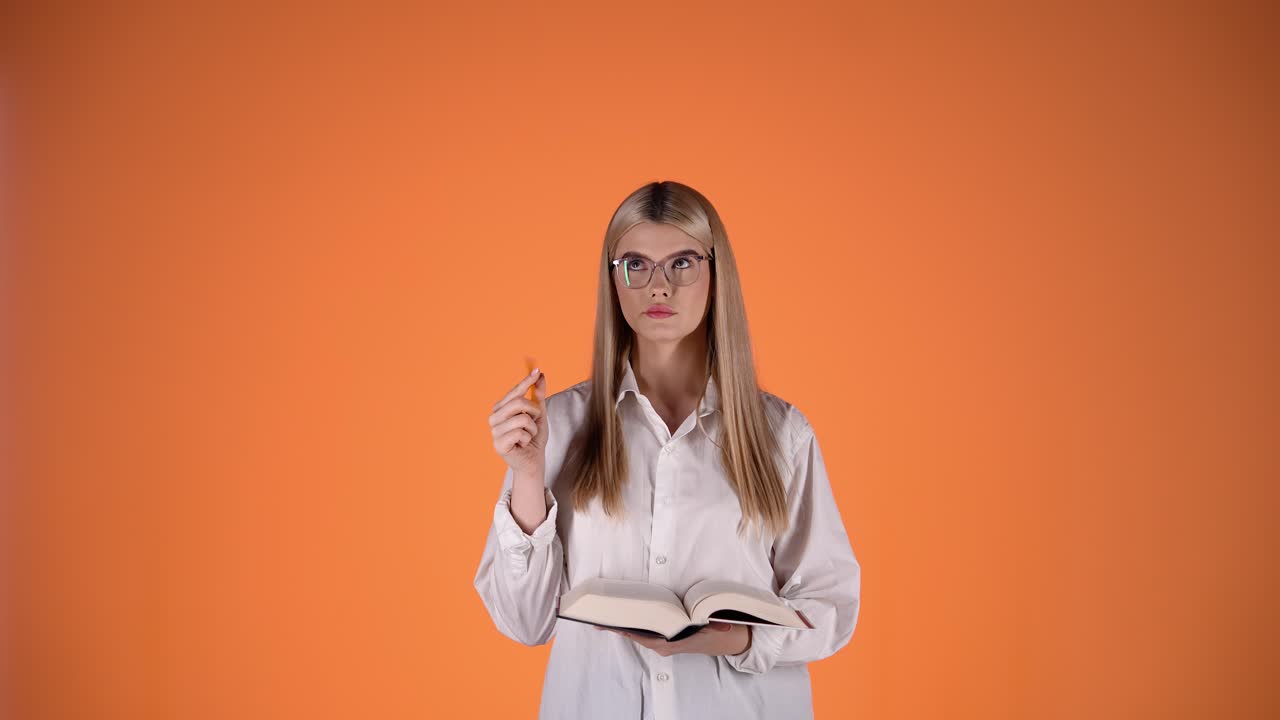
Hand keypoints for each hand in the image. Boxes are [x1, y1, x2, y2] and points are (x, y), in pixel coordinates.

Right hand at [489, 367, 547, 475]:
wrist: (534, 460)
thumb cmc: (534, 437)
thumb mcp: (539, 413)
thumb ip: (538, 395)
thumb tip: (540, 375)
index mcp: (501, 408)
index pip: (515, 392)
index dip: (526, 381)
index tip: (537, 370)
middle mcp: (494, 418)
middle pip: (518, 402)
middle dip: (534, 411)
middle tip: (535, 422)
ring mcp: (494, 431)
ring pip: (522, 419)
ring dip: (532, 428)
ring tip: (528, 436)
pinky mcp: (498, 444)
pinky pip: (519, 433)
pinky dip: (527, 439)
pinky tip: (523, 444)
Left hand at [597, 622, 751, 657]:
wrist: (730, 640)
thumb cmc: (719, 631)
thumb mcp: (714, 626)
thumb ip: (706, 622)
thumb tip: (701, 619)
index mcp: (672, 643)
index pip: (644, 636)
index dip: (627, 631)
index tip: (611, 625)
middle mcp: (665, 645)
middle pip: (636, 635)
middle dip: (618, 628)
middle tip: (597, 620)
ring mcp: (664, 642)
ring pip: (639, 634)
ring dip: (624, 626)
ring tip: (605, 618)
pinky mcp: (666, 638)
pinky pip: (645, 632)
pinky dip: (633, 626)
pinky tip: (624, 619)